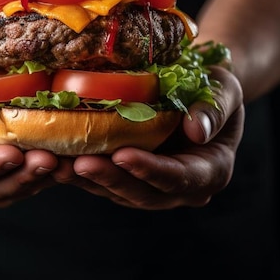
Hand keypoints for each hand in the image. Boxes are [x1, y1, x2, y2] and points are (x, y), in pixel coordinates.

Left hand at [52, 67, 243, 209]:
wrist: (196, 89)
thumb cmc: (213, 86)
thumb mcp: (225, 90)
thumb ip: (214, 109)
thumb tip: (197, 131)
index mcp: (209, 171)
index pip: (179, 177)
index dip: (150, 170)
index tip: (122, 155)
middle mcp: (180, 187)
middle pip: (142, 192)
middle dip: (109, 179)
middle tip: (78, 163)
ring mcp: (151, 185)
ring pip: (116, 191)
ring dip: (85, 179)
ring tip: (56, 163)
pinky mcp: (127, 176)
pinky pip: (102, 179)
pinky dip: (78, 171)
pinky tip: (54, 157)